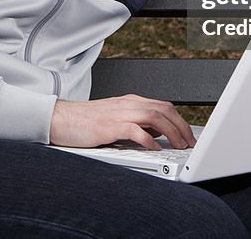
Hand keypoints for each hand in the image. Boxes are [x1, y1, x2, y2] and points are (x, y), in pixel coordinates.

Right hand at [49, 94, 196, 150]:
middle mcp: (128, 104)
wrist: (60, 118)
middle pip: (165, 109)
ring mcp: (119, 113)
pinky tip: (155, 148)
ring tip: (179, 146)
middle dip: (182, 126)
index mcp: (130, 101)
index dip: (180, 120)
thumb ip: (136, 123)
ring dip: (172, 132)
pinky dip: (149, 139)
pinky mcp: (110, 125)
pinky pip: (136, 130)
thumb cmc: (84, 121)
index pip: (164, 106)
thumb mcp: (116, 119)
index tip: (188, 135)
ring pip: (155, 116)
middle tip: (190, 143)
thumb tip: (157, 134)